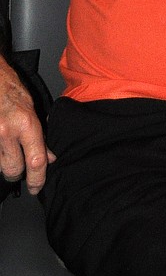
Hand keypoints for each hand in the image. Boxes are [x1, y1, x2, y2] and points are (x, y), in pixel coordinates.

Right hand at [0, 61, 54, 193]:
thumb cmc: (9, 88)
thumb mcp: (31, 108)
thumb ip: (40, 134)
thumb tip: (49, 157)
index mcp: (25, 123)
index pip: (35, 160)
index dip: (38, 179)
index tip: (37, 187)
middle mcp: (6, 132)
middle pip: (13, 170)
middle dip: (18, 174)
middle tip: (20, 170)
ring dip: (4, 163)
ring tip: (8, 150)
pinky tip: (0, 146)